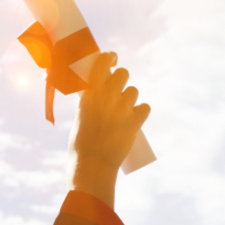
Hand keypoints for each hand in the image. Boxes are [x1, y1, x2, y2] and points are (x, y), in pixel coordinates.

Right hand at [66, 52, 149, 207]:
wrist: (93, 166)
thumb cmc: (80, 144)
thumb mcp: (79, 117)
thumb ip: (89, 103)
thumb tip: (97, 94)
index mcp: (90, 93)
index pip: (103, 62)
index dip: (109, 58)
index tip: (111, 60)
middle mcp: (108, 97)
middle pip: (123, 74)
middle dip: (120, 79)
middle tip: (115, 90)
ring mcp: (123, 109)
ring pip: (133, 91)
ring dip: (128, 98)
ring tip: (121, 110)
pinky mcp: (136, 122)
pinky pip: (145, 107)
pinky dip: (140, 112)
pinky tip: (133, 118)